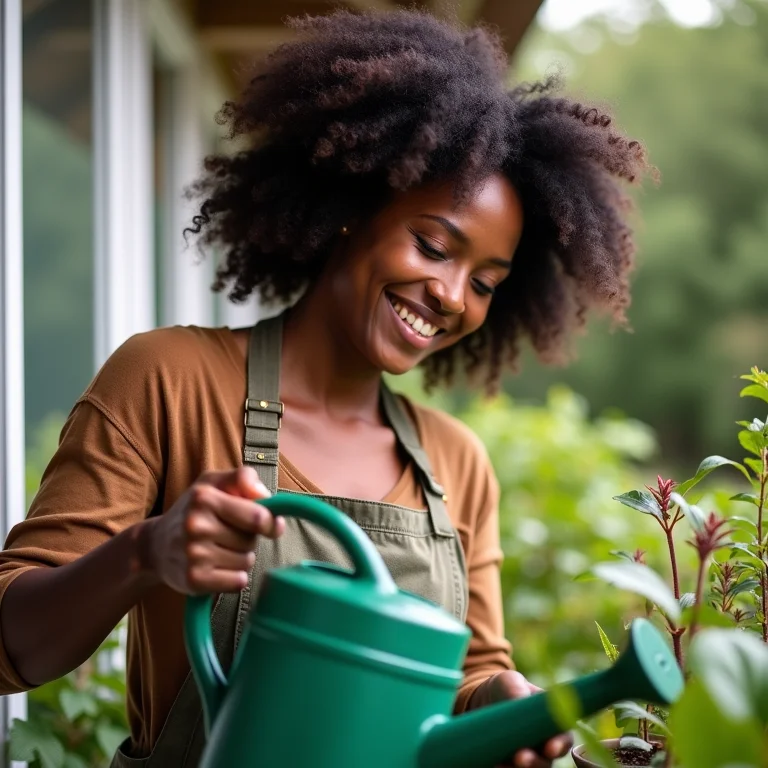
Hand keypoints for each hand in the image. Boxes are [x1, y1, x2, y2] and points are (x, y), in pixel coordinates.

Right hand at [145, 467, 283, 593]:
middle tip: (229, 534)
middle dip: (248, 539)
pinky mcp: (194, 580)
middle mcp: (196, 525)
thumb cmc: (194, 510)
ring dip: (241, 558)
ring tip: (221, 550)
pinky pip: (237, 582)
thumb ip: (243, 478)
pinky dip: (234, 577)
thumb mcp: (213, 483)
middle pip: (251, 540)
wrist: (155, 545)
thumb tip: (265, 496)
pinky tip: (218, 568)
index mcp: (204, 498)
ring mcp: (193, 554)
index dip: (270, 523)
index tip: (270, 525)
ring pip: (246, 562)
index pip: (257, 516)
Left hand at [469, 671, 573, 767]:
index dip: (560, 745)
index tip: (550, 748)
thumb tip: (519, 701)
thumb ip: (518, 691)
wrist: (483, 699)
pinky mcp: (507, 763)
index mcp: (550, 723)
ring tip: (501, 765)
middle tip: (521, 758)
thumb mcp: (511, 682)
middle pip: (546, 762)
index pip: (563, 738)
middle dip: (535, 763)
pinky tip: (493, 764)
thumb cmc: (505, 687)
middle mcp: (542, 745)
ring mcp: (526, 756)